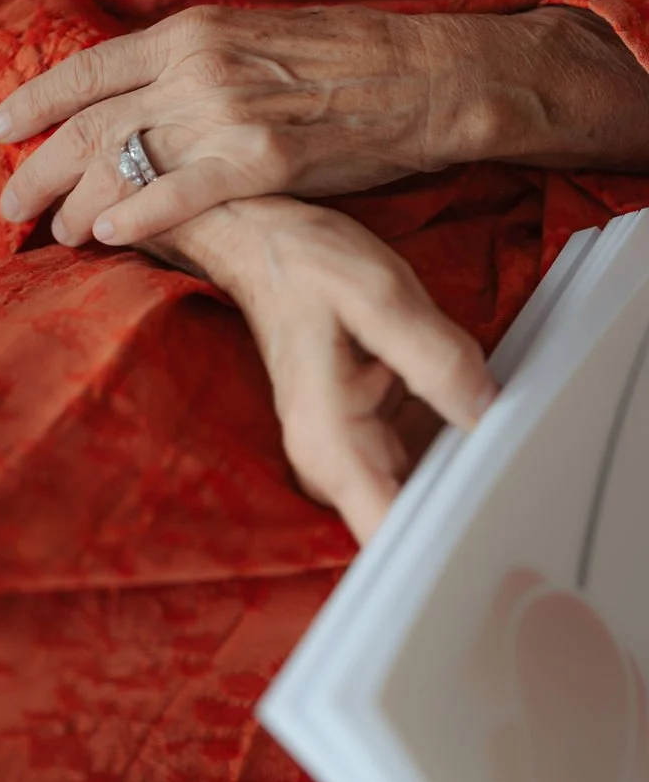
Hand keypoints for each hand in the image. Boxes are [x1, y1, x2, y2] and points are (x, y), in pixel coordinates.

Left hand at [0, 4, 473, 246]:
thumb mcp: (250, 37)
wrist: (425, 73)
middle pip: (90, 123)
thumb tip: (133, 95)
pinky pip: (184, 191)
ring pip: (123, 161)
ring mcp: (229, 113)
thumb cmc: (340, 58)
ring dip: (78, 204)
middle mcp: (197, 67)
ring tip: (57, 234)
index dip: (32, 101)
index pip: (86, 69)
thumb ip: (187, 61)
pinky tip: (109, 236)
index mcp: (190, 32)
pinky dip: (139, 214)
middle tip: (9, 205)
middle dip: (38, 169)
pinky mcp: (266, 160)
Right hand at [140, 196, 497, 543]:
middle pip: (410, 522)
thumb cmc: (303, 264)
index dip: (443, 541)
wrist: (261, 241)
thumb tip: (486, 409)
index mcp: (330, 441)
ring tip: (498, 429)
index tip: (495, 522)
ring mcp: (346, 451)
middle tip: (520, 464)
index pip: (386, 535)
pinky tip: (471, 408)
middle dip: (466, 502)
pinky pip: (416, 458)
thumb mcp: (378, 293)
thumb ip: (435, 356)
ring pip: (419, 492)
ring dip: (461, 469)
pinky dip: (449, 441)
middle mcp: (331, 461)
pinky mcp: (362, 433)